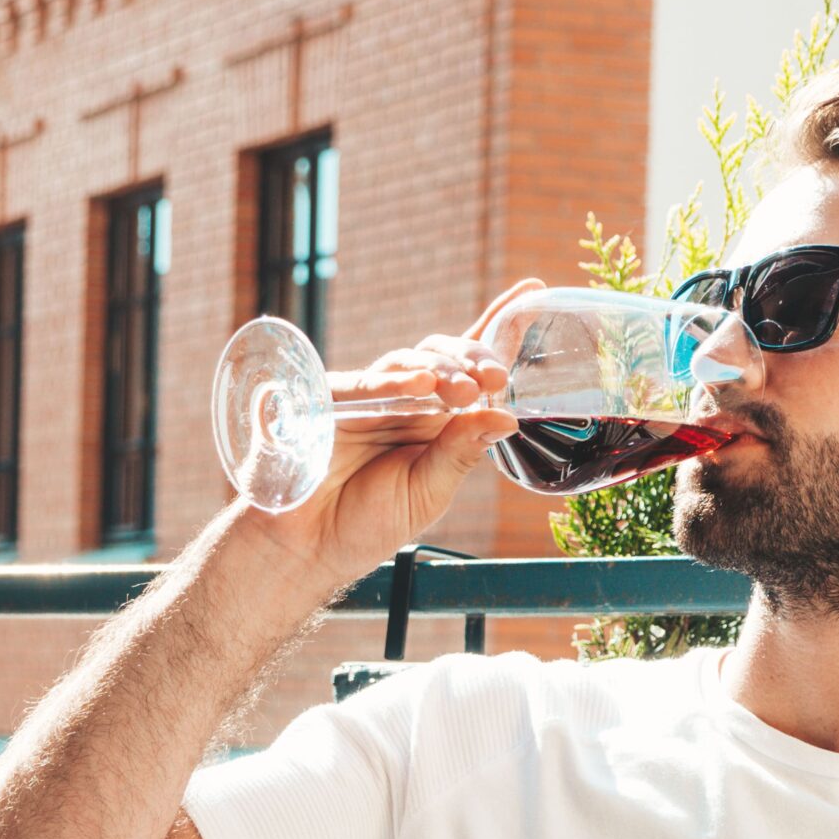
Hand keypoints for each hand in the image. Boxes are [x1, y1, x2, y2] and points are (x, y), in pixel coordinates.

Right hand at [242, 279, 539, 585]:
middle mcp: (404, 403)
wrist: (307, 549)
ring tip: (464, 391)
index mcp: (434, 424)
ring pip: (409, 361)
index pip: (470, 369)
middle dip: (473, 359)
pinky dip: (395, 380)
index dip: (497, 330)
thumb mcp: (428, 491)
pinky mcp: (330, 403)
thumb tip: (508, 417)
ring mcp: (367, 399)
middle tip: (494, 379)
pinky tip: (422, 387)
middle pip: (443, 357)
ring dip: (442, 370)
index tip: (532, 289)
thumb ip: (462, 452)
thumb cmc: (366, 525)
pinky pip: (365, 382)